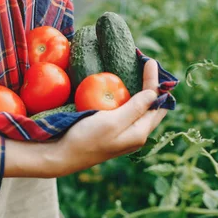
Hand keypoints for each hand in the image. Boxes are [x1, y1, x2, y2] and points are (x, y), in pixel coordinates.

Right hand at [4, 60, 166, 178]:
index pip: (156, 104)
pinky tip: (120, 89)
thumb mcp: (112, 122)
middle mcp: (134, 134)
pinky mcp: (111, 130)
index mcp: (139, 133)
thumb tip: (154, 93)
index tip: (149, 61)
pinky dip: (127, 97)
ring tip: (137, 73)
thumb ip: (135, 108)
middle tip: (146, 65)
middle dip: (152, 86)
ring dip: (141, 92)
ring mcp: (123, 133)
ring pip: (139, 109)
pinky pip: (126, 111)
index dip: (156, 83)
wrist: (61, 156)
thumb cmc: (86, 139)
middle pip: (152, 107)